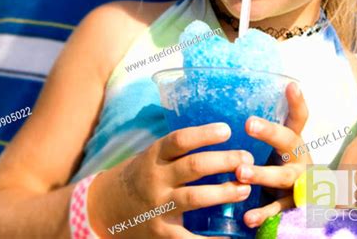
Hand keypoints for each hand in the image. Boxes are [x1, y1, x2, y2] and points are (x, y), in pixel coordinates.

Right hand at [111, 122, 253, 236]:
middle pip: (193, 167)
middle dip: (224, 161)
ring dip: (223, 192)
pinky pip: (190, 238)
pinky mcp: (162, 233)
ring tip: (245, 189)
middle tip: (247, 158)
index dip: (204, 134)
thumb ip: (179, 149)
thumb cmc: (142, 175)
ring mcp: (158, 207)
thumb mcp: (154, 156)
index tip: (227, 129)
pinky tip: (232, 236)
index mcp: (155, 156)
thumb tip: (221, 133)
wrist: (109, 208)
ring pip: (195, 198)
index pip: (180, 140)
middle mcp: (156, 179)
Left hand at [234, 82, 310, 229]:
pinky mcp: (292, 206)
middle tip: (249, 123)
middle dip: (270, 132)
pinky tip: (248, 217)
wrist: (309, 201)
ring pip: (282, 176)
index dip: (297, 102)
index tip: (291, 86)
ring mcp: (299, 183)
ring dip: (262, 174)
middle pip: (289, 142)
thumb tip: (235, 98)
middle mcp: (299, 158)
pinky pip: (278, 210)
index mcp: (295, 140)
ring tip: (241, 172)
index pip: (299, 117)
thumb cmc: (283, 163)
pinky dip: (263, 214)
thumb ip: (266, 128)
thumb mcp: (280, 144)